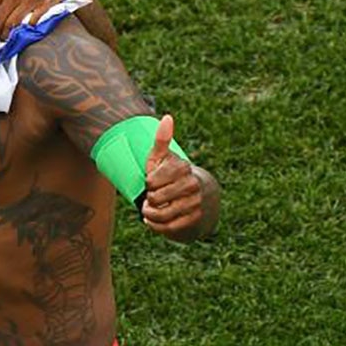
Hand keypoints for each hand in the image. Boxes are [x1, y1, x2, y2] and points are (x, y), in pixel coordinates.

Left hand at [141, 115, 205, 236]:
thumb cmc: (171, 175)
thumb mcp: (163, 157)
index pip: (152, 181)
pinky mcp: (195, 220)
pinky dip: (156, 226)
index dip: (148, 183)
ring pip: (162, 215)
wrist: (197, 195)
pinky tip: (154, 220)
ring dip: (150, 214)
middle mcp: (193, 185)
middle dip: (148, 199)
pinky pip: (168, 228)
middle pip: (156, 198)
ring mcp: (196, 204)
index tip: (152, 181)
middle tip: (151, 197)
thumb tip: (167, 117)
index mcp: (183, 168)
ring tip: (150, 209)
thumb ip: (161, 139)